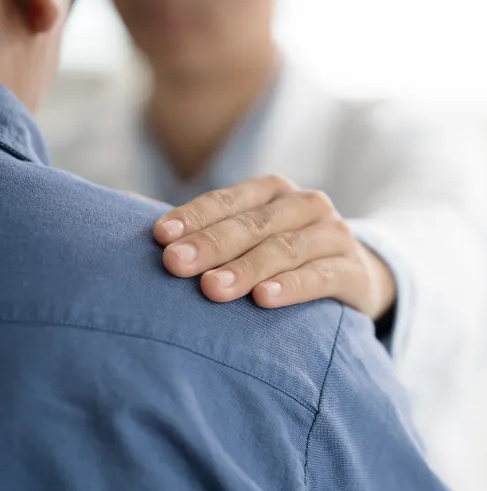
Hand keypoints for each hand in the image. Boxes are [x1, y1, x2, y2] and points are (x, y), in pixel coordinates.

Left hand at [153, 175, 395, 319]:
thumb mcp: (252, 236)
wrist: (356, 276)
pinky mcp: (354, 269)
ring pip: (286, 248)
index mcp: (274, 191)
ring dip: (248, 268)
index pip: (229, 200)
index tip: (160, 238)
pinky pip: (321, 276)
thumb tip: (126, 211)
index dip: (194, 218)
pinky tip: (265, 299)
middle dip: (212, 244)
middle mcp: (306, 204)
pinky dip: (293, 286)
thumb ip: (205, 229)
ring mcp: (334, 234)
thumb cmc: (286, 256)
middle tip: (176, 266)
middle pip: (254, 224)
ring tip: (214, 289)